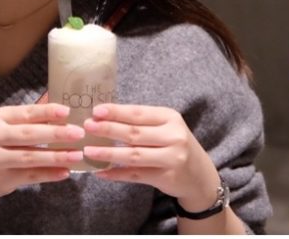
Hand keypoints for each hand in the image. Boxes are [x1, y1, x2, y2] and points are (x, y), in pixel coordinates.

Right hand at [0, 103, 84, 201]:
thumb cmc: (0, 143)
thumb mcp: (9, 125)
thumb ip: (32, 115)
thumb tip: (61, 100)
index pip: (26, 112)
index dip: (47, 112)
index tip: (67, 111)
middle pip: (29, 134)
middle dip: (56, 133)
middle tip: (79, 133)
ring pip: (30, 157)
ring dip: (56, 156)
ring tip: (77, 155)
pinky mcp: (2, 179)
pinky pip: (30, 176)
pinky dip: (49, 174)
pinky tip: (65, 172)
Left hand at [83, 104, 220, 210]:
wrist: (200, 175)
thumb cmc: (175, 144)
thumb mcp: (165, 126)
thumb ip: (141, 121)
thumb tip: (104, 116)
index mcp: (170, 118)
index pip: (138, 113)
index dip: (116, 112)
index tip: (96, 111)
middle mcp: (173, 136)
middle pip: (134, 133)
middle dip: (108, 129)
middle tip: (87, 127)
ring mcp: (172, 158)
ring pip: (133, 155)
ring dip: (108, 153)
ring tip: (88, 151)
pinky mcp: (167, 178)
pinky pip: (136, 175)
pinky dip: (117, 174)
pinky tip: (100, 172)